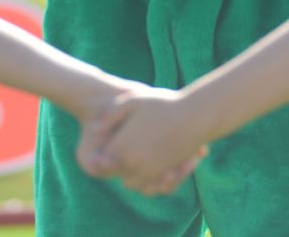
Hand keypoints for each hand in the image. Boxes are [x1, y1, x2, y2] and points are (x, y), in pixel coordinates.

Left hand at [78, 87, 207, 195]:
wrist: (194, 116)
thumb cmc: (163, 105)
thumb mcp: (132, 101)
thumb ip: (111, 114)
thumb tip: (95, 128)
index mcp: (122, 148)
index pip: (102, 164)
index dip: (101, 157)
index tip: (103, 149)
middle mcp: (135, 165)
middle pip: (118, 175)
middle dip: (117, 166)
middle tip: (121, 152)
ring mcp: (152, 172)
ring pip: (134, 184)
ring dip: (133, 175)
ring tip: (137, 158)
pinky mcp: (167, 175)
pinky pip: (153, 187)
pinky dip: (150, 182)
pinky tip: (152, 166)